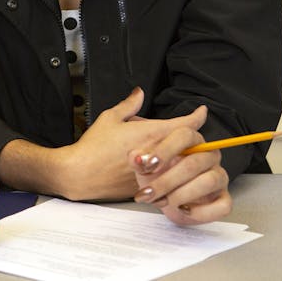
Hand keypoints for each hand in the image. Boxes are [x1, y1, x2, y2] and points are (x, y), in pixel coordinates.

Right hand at [53, 88, 207, 200]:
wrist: (81, 174)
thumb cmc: (93, 148)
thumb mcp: (110, 118)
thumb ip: (129, 105)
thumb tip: (138, 94)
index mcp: (152, 133)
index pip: (187, 124)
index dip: (198, 116)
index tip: (200, 113)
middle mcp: (159, 153)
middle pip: (188, 144)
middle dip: (187, 138)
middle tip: (180, 134)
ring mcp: (157, 172)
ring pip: (180, 162)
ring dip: (178, 156)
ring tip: (164, 152)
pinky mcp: (151, 186)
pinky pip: (167, 177)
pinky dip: (166, 172)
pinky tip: (153, 169)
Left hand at [130, 121, 231, 225]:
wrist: (165, 198)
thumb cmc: (157, 175)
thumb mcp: (143, 166)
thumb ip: (138, 158)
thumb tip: (136, 157)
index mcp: (190, 141)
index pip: (184, 136)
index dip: (165, 150)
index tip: (147, 165)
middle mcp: (208, 156)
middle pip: (193, 163)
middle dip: (166, 181)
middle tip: (148, 193)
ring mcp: (219, 176)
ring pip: (208, 182)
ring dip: (180, 195)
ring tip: (163, 201)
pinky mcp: (223, 199)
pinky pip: (222, 205)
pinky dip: (201, 212)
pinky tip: (183, 210)